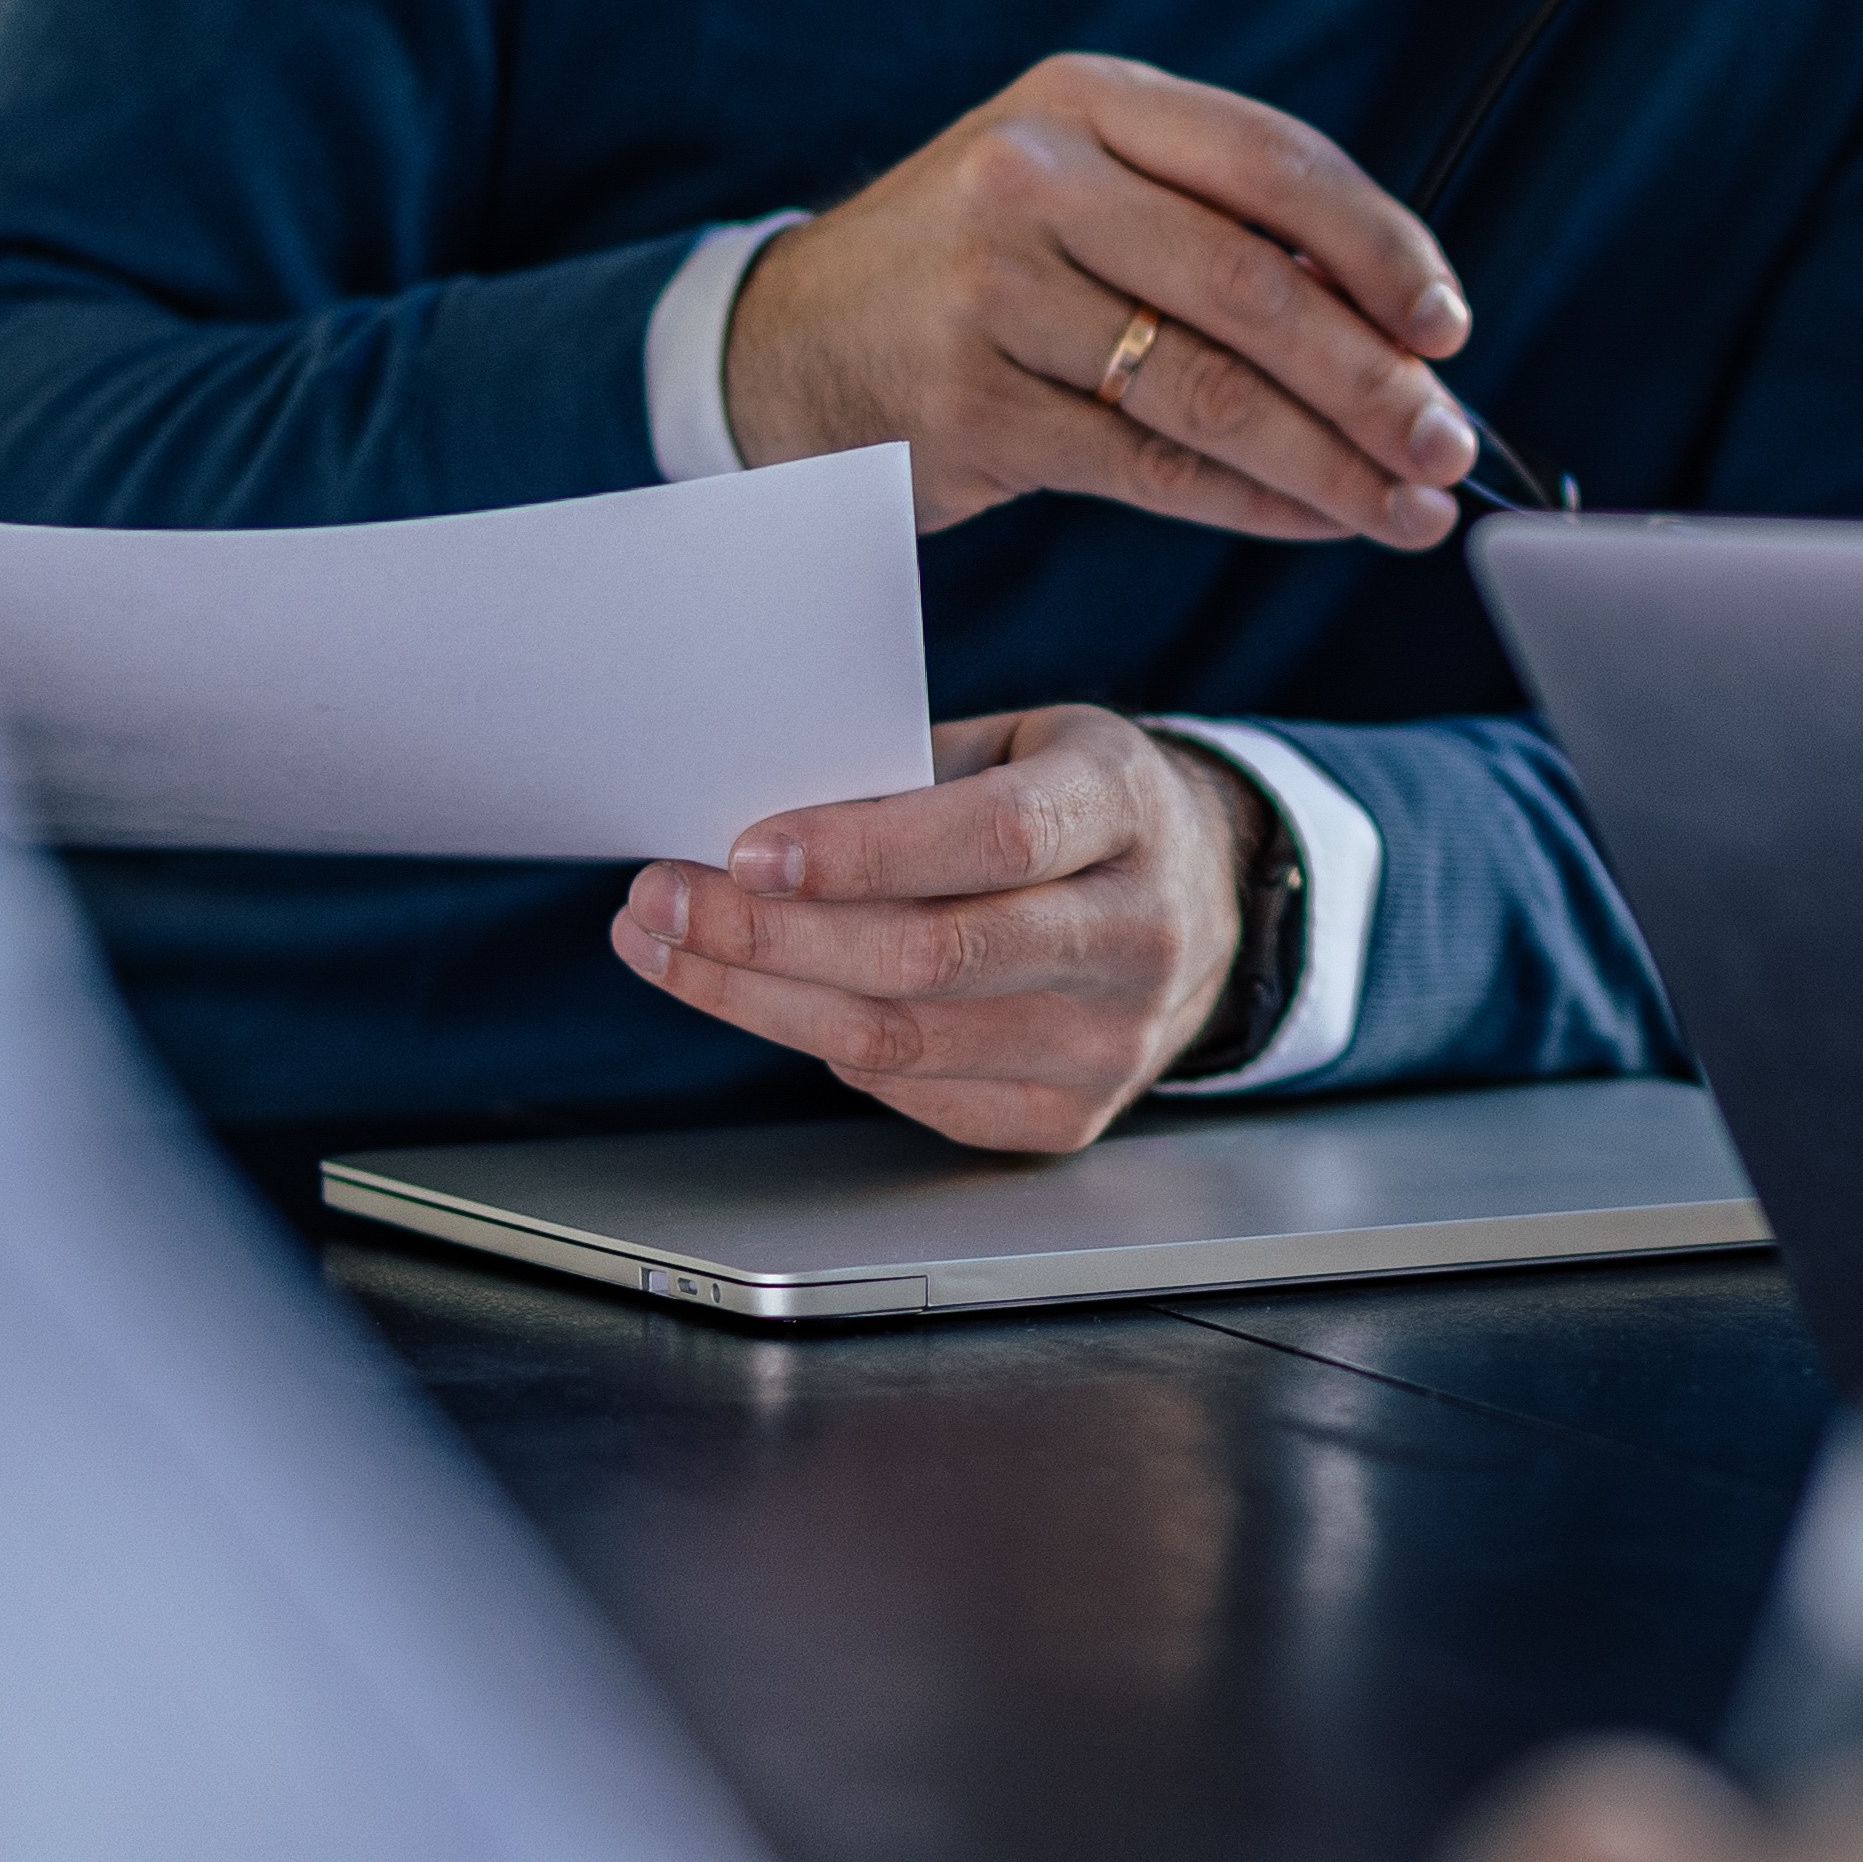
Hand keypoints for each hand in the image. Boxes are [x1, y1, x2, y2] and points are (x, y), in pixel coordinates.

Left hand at [609, 706, 1265, 1150]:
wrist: (1202, 900)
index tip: (744, 848)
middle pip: (931, 957)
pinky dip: (819, 1044)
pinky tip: (763, 998)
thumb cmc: (1076, 804)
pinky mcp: (1071, 1116)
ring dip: (757, 999)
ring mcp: (1112, 1043)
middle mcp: (1138, 936)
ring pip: (901, 1042)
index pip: (993, 839)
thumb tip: (749, 823)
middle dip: (768, 934)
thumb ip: (910, 774)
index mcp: (1125, 809)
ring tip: (668, 947)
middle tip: (660, 899)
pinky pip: (912, 1092)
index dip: (862, 851)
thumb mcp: (1017, 745)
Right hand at [724, 55, 1478, 548]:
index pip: (1270, 162)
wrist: (789, 340)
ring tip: (1409, 509)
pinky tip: (1315, 520)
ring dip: (1329, 462)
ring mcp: (989, 293)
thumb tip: (1404, 334)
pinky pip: (1149, 467)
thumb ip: (1218, 228)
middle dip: (1372, 379)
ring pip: (1207, 392)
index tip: (1451, 328)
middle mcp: (1030, 180)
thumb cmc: (982, 267)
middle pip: (1249, 287)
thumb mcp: (1081, 191)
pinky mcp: (969, 407)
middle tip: (1450, 447)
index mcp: (1086, 100)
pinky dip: (1251, 503)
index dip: (1379, 248)